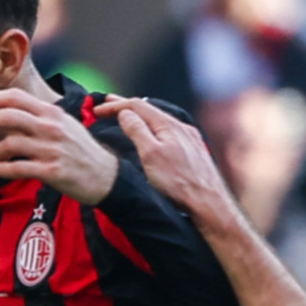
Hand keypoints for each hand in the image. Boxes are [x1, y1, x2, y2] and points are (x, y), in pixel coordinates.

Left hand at [0, 89, 118, 204]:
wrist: (104, 175)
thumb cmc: (78, 150)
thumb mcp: (62, 125)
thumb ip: (36, 118)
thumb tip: (4, 117)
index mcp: (52, 112)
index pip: (16, 98)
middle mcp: (51, 127)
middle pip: (9, 117)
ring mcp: (52, 149)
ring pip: (11, 143)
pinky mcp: (52, 171)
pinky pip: (18, 168)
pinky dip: (2, 169)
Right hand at [96, 96, 234, 222]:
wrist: (208, 202)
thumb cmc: (178, 182)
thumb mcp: (150, 155)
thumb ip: (137, 131)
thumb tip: (125, 113)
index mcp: (168, 125)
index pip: (137, 106)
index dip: (115, 105)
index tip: (97, 110)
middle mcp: (181, 127)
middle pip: (149, 111)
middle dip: (126, 107)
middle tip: (107, 103)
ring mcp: (189, 139)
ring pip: (160, 122)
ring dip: (140, 118)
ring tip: (126, 117)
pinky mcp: (193, 151)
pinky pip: (169, 132)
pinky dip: (153, 129)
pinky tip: (152, 135)